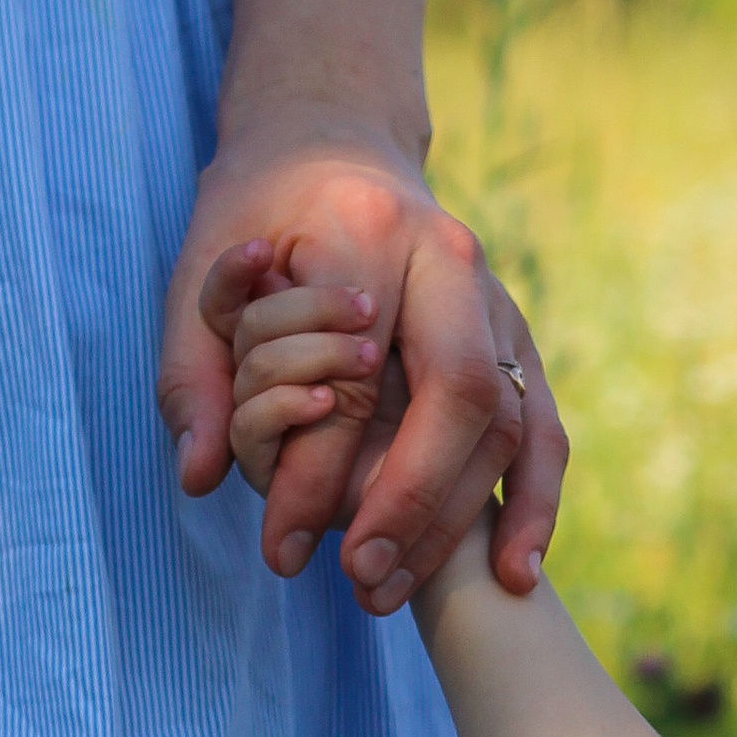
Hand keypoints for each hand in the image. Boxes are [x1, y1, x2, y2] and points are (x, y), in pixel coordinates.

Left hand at [156, 127, 567, 610]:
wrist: (331, 144)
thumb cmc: (258, 212)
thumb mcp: (196, 270)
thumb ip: (192, 372)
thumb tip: (200, 476)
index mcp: (367, 226)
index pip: (352, 373)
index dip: (319, 472)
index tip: (283, 546)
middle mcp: (451, 258)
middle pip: (458, 396)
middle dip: (411, 502)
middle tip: (358, 579)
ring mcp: (499, 298)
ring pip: (508, 423)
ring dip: (461, 522)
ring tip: (400, 592)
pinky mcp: (520, 338)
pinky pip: (544, 429)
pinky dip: (534, 503)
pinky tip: (515, 571)